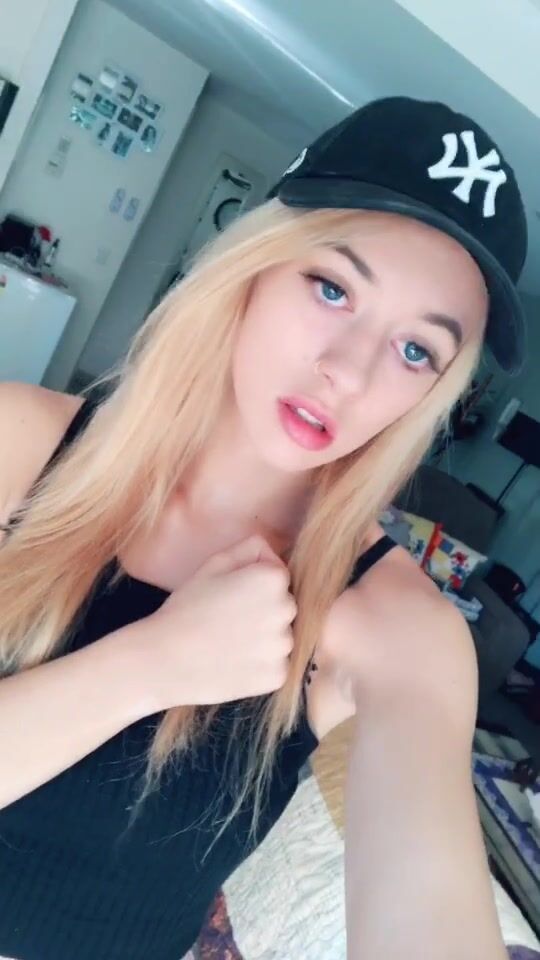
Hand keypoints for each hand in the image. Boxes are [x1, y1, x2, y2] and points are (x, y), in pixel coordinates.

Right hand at [135, 535, 296, 709]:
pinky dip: (259, 666)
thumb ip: (248, 549)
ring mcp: (284, 646)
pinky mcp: (278, 676)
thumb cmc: (186, 608)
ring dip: (263, 639)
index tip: (229, 595)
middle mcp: (287, 610)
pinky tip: (232, 663)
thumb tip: (270, 550)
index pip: (277, 574)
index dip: (251, 582)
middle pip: (282, 605)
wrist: (164, 659)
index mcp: (273, 579)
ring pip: (280, 636)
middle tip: (228, 620)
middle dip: (263, 609)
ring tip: (228, 643)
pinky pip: (276, 665)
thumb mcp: (213, 565)